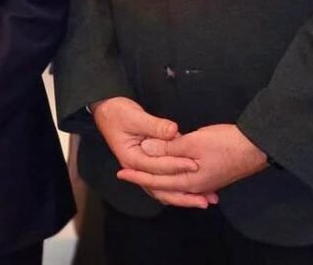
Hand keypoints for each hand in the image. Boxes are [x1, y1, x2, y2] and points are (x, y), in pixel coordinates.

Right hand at [91, 98, 216, 206]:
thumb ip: (155, 126)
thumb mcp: (135, 116)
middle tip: (205, 199)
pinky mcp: (150, 166)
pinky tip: (195, 192)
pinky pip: (165, 182)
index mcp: (131, 158)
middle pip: (161, 188)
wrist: (107, 112)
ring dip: (184, 196)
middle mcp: (137, 169)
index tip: (194, 165)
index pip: (157, 166)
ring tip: (205, 201)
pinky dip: (179, 188)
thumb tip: (173, 132)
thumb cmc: (118, 113)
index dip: (176, 165)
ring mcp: (143, 169)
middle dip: (184, 195)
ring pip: (164, 189)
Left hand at [117, 124, 267, 206]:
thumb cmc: (226, 143)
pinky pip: (187, 180)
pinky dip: (175, 177)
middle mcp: (195, 187)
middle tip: (126, 175)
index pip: (155, 181)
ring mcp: (205, 183)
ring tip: (144, 176)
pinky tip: (172, 173)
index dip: (137, 175)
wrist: (257, 147)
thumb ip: (167, 148)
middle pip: (164, 187)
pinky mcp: (212, 176)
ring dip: (160, 180)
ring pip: (175, 184)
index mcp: (188, 181)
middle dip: (144, 180)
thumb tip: (146, 149)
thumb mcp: (192, 142)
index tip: (120, 172)